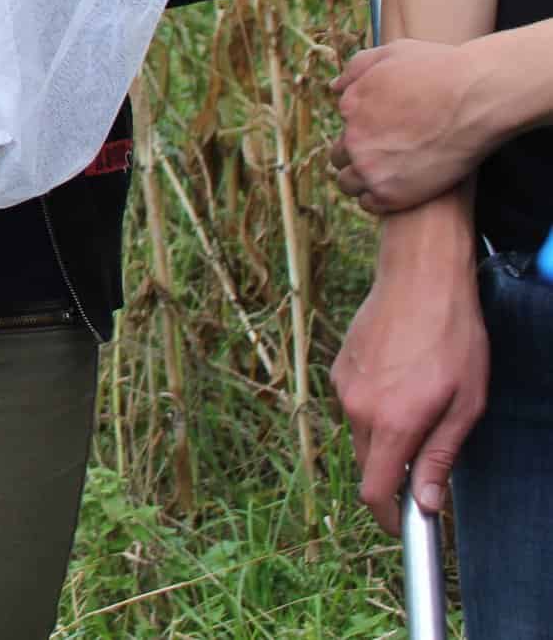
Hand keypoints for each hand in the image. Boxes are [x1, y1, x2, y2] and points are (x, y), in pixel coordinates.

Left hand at [331, 41, 499, 214]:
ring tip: (391, 175)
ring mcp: (370, 167)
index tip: (387, 132)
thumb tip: (335, 87)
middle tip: (388, 156)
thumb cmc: (441, 70)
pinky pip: (370, 204)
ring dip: (364, 179)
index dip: (364, 129)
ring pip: (348, 183)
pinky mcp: (391, 194)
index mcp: (349, 106)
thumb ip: (358, 68)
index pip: (344, 126)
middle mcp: (352, 138)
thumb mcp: (392, 52)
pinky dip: (379, 198)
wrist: (477, 97)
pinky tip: (400, 188)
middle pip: (339, 156)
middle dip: (358, 155)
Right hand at [333, 251, 488, 525]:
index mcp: (392, 422)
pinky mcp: (339, 368)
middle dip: (390, 477)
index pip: (374, 489)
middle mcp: (358, 408)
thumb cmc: (453, 338)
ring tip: (420, 410)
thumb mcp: (466, 403)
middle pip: (367, 464)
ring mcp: (344, 386)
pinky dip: (374, 410)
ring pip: (361, 434)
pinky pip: (354, 405)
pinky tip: (400, 384)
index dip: (387, 516)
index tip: (402, 525)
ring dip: (384, 439)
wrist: (419, 279)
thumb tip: (426, 502)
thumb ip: (441, 456)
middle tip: (424, 468)